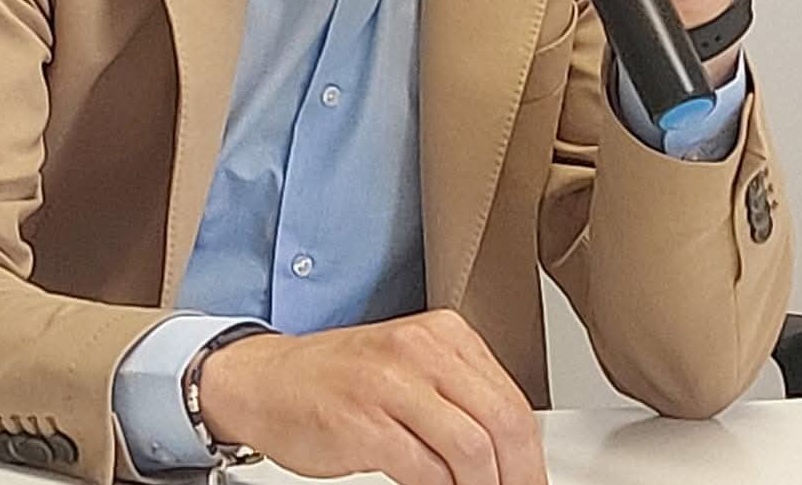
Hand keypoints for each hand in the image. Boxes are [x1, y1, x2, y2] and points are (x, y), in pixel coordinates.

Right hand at [197, 310, 544, 484]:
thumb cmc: (343, 378)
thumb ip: (460, 397)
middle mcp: (421, 349)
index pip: (512, 399)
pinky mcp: (363, 423)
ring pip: (470, 450)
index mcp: (443, 333)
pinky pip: (425, 472)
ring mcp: (390, 384)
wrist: (268, 380)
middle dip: (518, 476)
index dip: (531, 456)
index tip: (532, 482)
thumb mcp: (412, 369)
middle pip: (501, 423)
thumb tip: (513, 452)